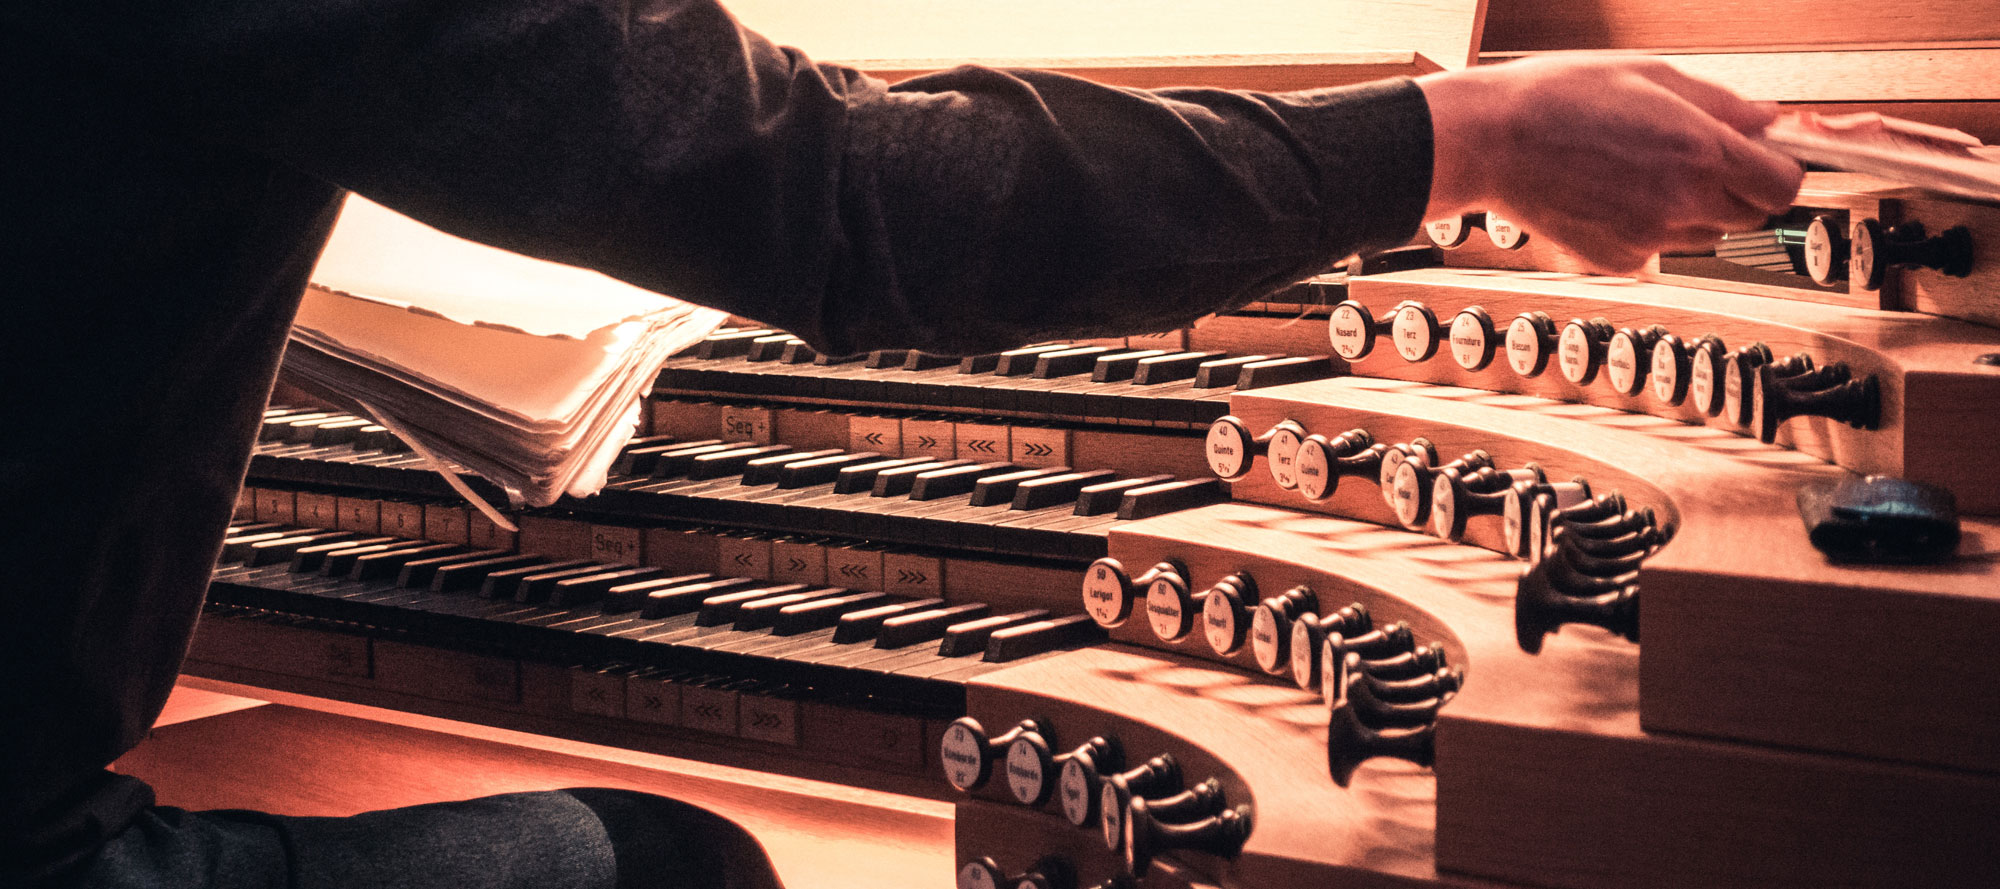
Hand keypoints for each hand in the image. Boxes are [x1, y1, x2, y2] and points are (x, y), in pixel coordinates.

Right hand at [1417, 55, 1803, 273]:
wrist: (1490, 141)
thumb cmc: (1556, 98)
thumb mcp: (1650, 75)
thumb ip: (1720, 103)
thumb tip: (1766, 118)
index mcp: (1698, 151)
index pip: (1785, 185)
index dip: (1780, 170)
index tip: (1768, 160)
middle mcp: (1679, 201)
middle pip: (1751, 215)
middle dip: (1738, 188)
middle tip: (1699, 159)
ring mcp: (1647, 237)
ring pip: (1705, 235)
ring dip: (1694, 210)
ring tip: (1646, 174)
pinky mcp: (1617, 260)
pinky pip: (1658, 249)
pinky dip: (1650, 228)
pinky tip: (1616, 195)